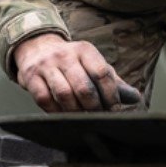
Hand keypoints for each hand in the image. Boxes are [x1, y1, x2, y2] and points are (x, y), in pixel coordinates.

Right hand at [13, 32, 133, 111]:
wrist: (37, 48)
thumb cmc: (72, 61)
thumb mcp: (92, 63)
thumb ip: (113, 81)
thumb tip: (134, 97)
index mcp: (85, 50)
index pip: (102, 73)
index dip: (111, 95)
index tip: (115, 109)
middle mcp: (65, 55)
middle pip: (84, 87)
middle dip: (94, 107)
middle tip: (98, 117)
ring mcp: (46, 66)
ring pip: (64, 94)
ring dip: (76, 111)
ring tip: (82, 118)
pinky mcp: (31, 78)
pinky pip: (45, 100)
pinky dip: (57, 112)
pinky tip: (64, 115)